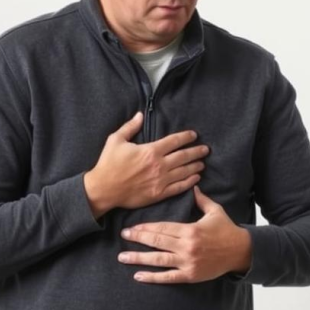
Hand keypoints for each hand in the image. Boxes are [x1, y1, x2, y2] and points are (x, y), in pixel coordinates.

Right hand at [84, 112, 208, 217]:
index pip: (174, 141)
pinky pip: (179, 187)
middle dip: (196, 151)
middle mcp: (159, 165)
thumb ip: (130, 127)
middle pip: (184, 156)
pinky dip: (190, 182)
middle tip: (206, 149)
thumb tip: (140, 115)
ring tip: (203, 163)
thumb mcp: (116, 140)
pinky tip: (196, 178)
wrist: (103, 189)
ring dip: (195, 166)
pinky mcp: (159, 193)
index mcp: (151, 151)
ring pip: (184, 172)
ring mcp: (161, 180)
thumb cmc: (108, 164)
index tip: (194, 135)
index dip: (186, 137)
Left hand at [118, 187, 251, 282]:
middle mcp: (187, 246)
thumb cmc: (227, 230)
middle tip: (123, 236)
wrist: (241, 252)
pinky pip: (168, 277)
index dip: (145, 228)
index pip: (162, 228)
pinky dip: (152, 278)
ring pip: (158, 260)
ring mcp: (188, 262)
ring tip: (122, 257)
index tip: (132, 227)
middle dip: (137, 239)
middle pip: (157, 242)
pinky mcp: (190, 275)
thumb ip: (201, 200)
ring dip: (138, 258)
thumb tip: (192, 185)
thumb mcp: (215, 211)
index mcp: (190, 230)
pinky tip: (138, 276)